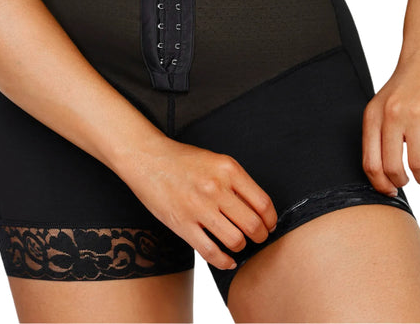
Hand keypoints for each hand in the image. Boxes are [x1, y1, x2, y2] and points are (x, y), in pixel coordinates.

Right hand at [118, 136, 277, 269]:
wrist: (148, 158)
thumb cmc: (183, 160)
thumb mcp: (216, 160)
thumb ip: (236, 181)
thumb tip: (258, 208)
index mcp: (228, 169)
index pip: (263, 203)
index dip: (271, 220)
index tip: (269, 225)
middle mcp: (216, 188)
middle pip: (252, 224)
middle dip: (260, 236)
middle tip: (258, 237)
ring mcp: (198, 207)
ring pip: (235, 240)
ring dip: (241, 247)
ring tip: (239, 243)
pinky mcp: (182, 223)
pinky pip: (210, 251)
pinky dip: (224, 261)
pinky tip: (227, 260)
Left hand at [362, 47, 419, 194]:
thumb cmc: (405, 85)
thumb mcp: (382, 106)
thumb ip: (379, 132)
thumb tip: (383, 169)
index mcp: (372, 117)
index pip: (369, 161)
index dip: (378, 183)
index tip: (387, 191)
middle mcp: (390, 117)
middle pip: (390, 167)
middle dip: (400, 184)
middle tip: (407, 186)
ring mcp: (415, 117)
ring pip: (416, 164)